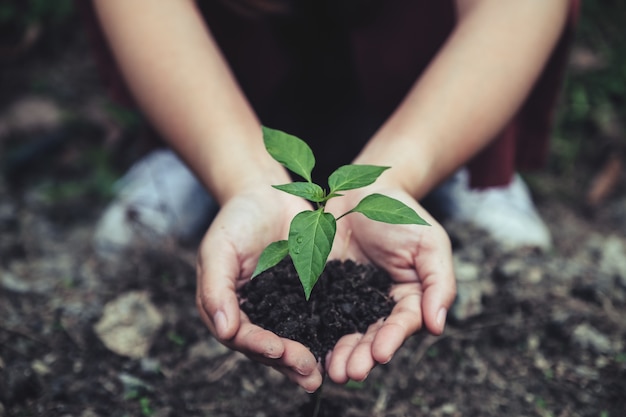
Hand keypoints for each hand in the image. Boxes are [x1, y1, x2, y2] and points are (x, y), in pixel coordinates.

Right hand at [195, 188, 323, 391]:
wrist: (267, 197)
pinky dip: (326, 335)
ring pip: (293, 340)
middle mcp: (254, 315)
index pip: (241, 336)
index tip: (278, 350)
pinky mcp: (306, 298)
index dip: (259, 345)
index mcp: (227, 308)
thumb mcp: (219, 249)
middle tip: (309, 371)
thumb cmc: (236, 220)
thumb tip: (223, 330)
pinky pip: (315, 320)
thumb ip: (216, 288)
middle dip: (287, 360)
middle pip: (268, 346)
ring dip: (306, 358)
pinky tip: (341, 346)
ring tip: (323, 374)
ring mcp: (281, 308)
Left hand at [324, 186, 455, 383]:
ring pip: (348, 332)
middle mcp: (380, 305)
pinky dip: (318, 334)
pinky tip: (312, 350)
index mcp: (410, 297)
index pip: (403, 323)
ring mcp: (351, 300)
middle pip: (373, 336)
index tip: (381, 354)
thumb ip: (439, 282)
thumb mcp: (429, 242)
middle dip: (363, 356)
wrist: (361, 190)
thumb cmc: (401, 213)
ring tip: (333, 372)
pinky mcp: (326, 292)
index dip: (392, 339)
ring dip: (342, 354)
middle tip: (350, 373)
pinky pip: (322, 315)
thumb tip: (437, 325)